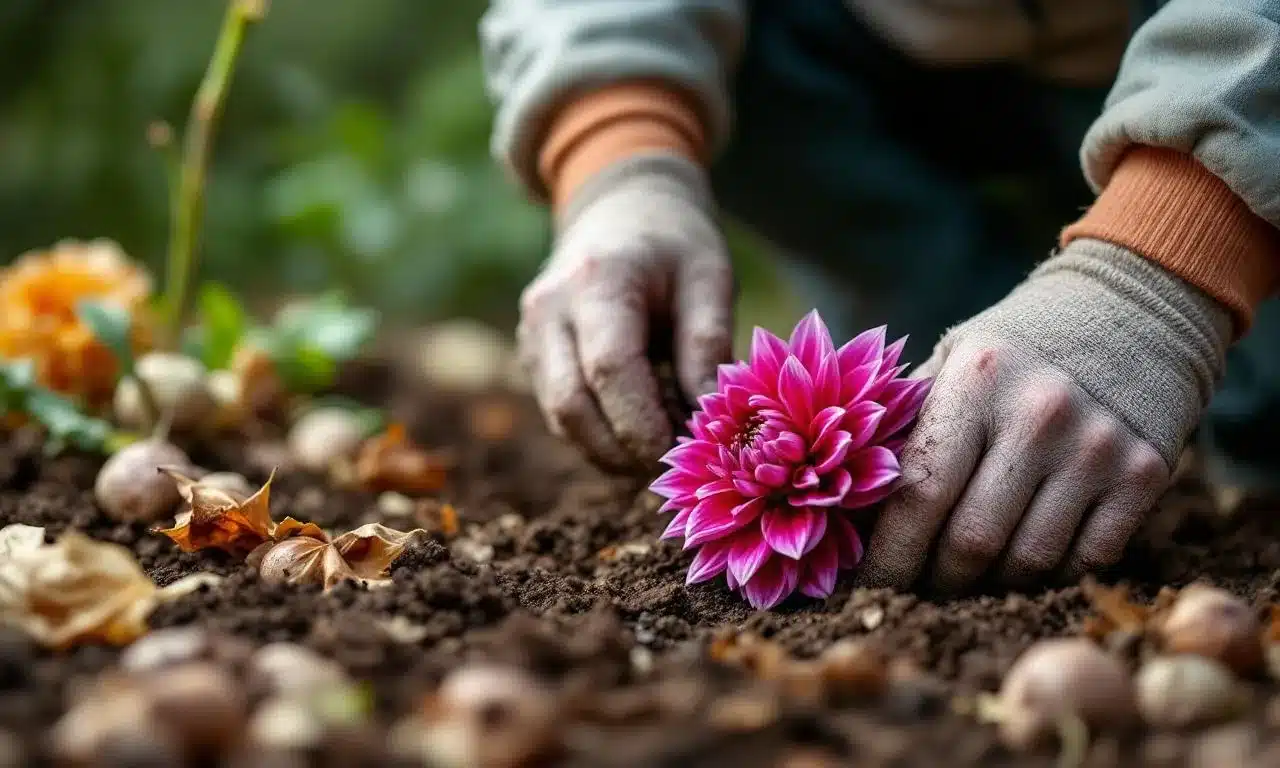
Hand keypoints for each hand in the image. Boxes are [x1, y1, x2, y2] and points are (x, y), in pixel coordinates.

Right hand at [518, 154, 733, 470]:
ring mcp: (531, 337)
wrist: (620, 210)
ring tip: (664, 447)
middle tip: (677, 462)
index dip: (643, 423)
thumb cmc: (674, 244)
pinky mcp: (532, 359)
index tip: (684, 451)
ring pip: (562, 420)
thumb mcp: (710, 278)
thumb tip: (709, 420)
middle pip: (572, 407)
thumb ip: (708, 344)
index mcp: (596, 281)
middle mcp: (549, 311)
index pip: (609, 369)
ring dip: (612, 450)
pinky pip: (562, 415)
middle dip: (625, 450)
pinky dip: (601, 436)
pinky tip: (642, 428)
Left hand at [858, 239, 1233, 591]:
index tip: (865, 588)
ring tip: (961, 586)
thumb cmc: (1016, 348)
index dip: (888, 556)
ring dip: (987, 589)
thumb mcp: (954, 360)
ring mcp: (1099, 448)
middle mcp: (1040, 414)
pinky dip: (1045, 581)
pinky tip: (1019, 571)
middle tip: (911, 595)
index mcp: (977, 380)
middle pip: (972, 541)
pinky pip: (1085, 562)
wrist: (1134, 308)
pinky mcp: (1145, 475)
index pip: (919, 493)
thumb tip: (850, 516)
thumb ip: (907, 428)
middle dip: (933, 582)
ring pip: (1028, 563)